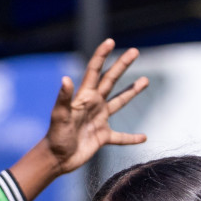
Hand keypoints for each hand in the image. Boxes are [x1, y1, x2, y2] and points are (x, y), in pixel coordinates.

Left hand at [8, 39, 147, 199]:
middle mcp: (94, 105)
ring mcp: (100, 120)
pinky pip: (121, 137)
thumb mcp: (59, 115)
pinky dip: (132, 138)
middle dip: (122, 66)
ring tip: (145, 81)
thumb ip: (63, 98)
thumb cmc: (56, 136)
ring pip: (119, 102)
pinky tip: (143, 137)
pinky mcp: (103, 137)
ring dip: (131, 92)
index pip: (94, 71)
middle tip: (135, 52)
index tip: (111, 42)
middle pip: (111, 81)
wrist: (57, 158)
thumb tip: (65, 79)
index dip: (102, 55)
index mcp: (84, 97)